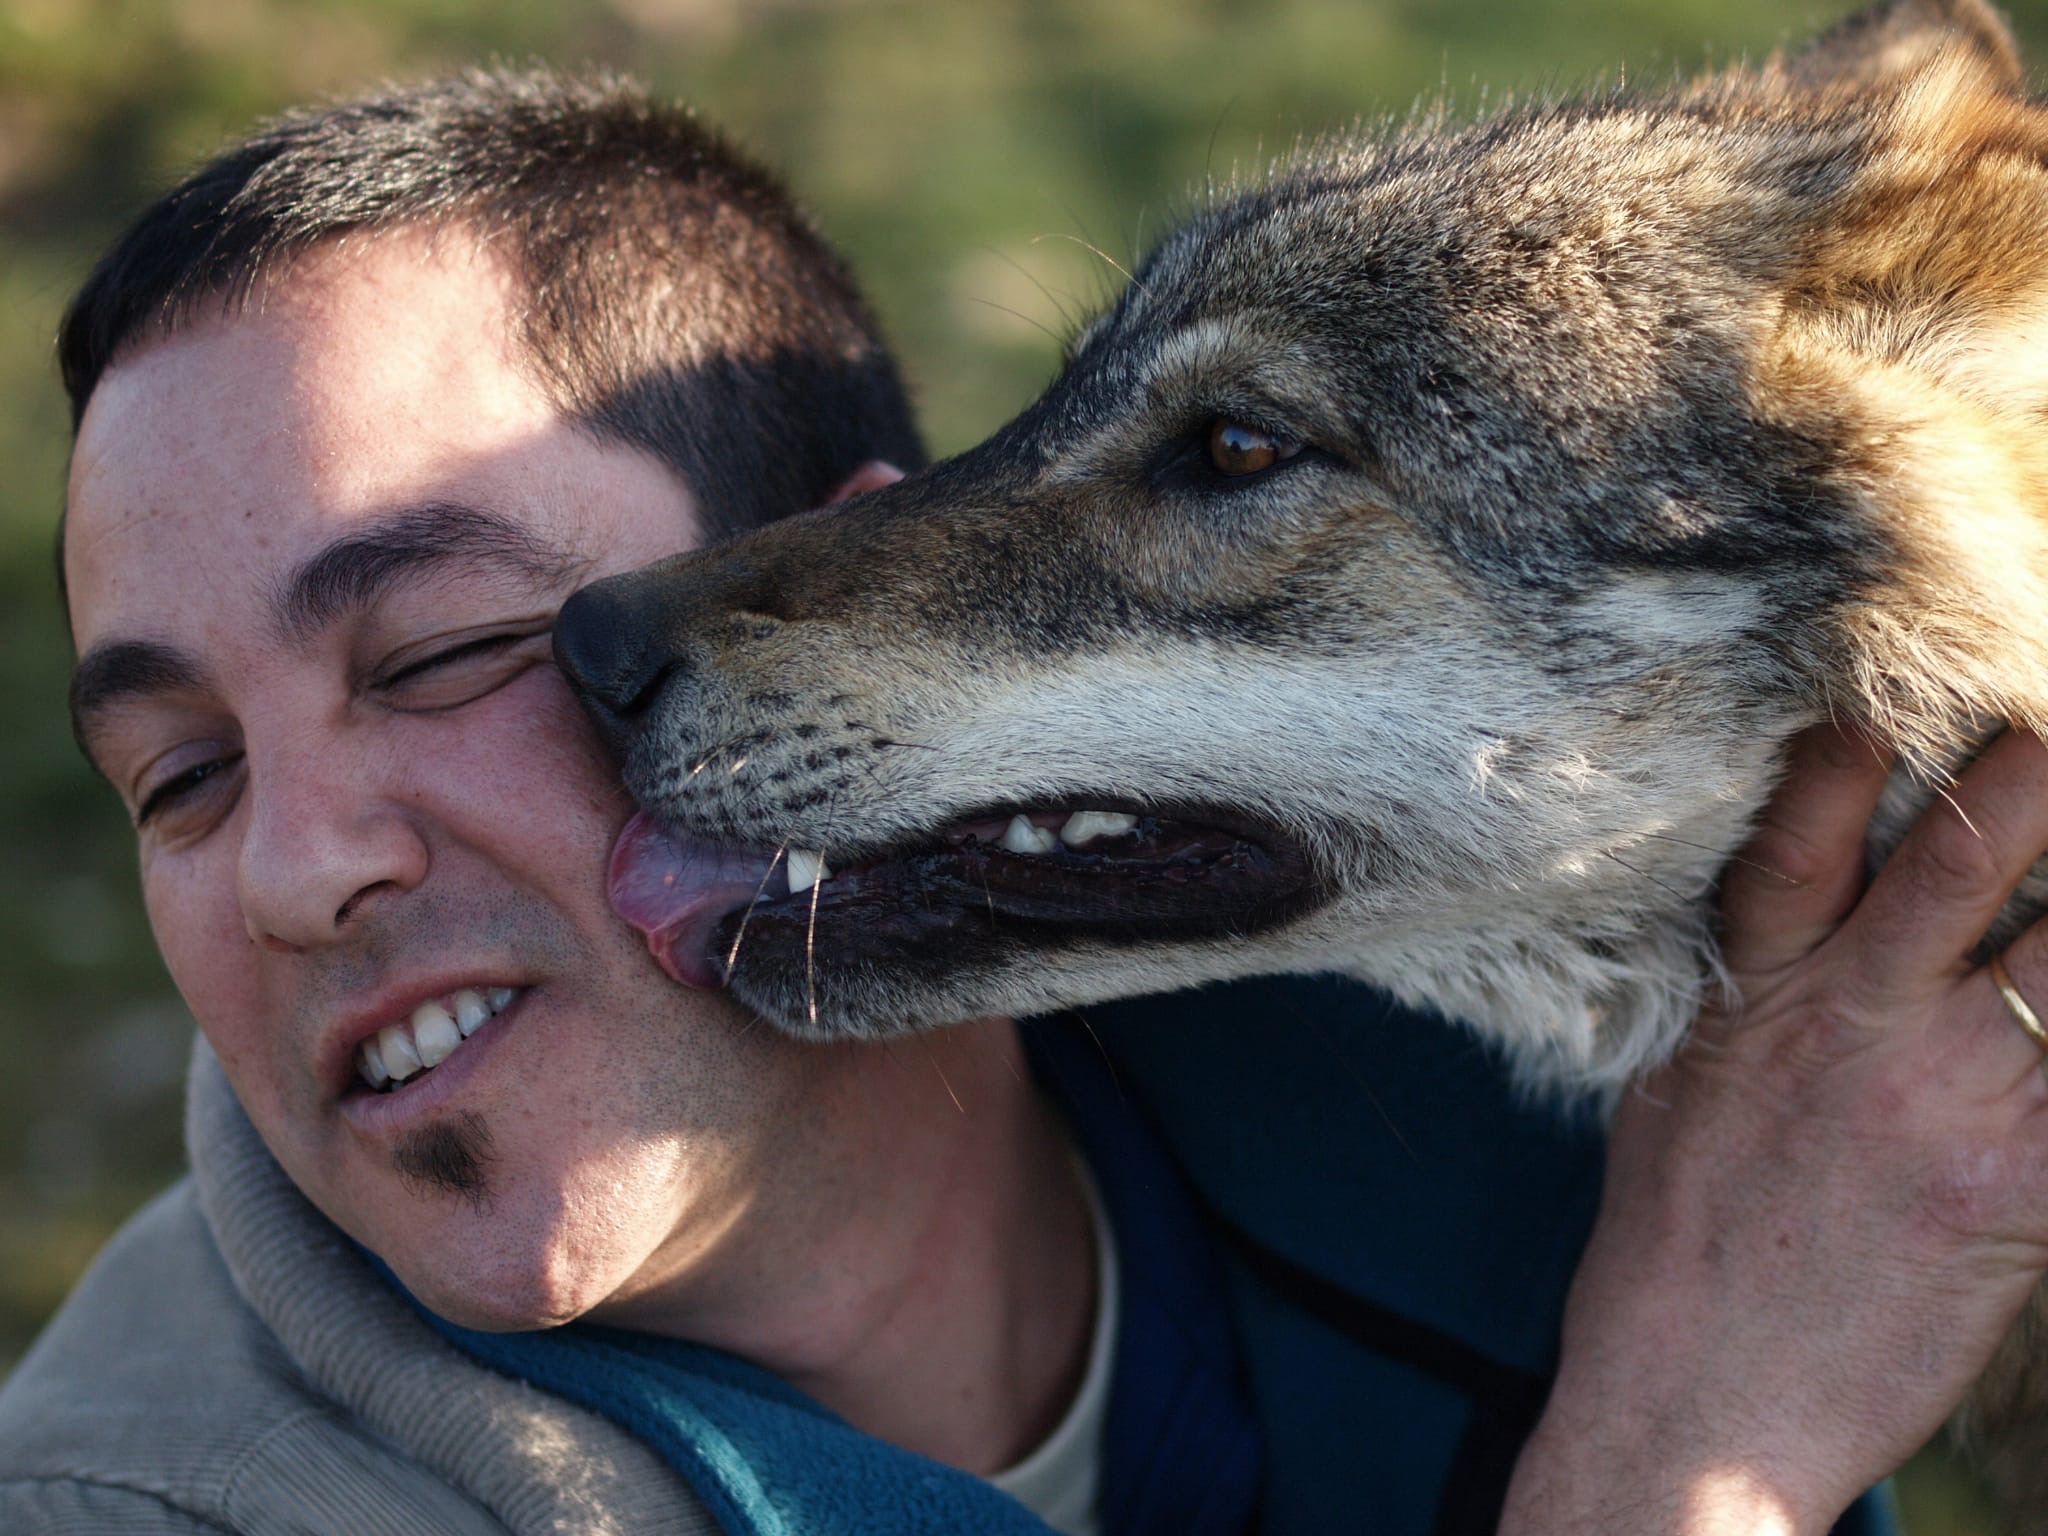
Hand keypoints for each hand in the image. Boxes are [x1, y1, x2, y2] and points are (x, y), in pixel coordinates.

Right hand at [1501, 726, 2047, 1534]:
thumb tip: (1766, 933)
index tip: (1886, 692)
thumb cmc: (1671, 1252)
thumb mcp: (1668, 1097)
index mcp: (1754, 1003)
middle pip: (1958, 866)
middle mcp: (1852, 1030)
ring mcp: (1945, 1106)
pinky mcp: (2022, 1192)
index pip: (1799, 844)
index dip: (1849, 759)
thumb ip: (1734, 1002)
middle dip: (2028, 778)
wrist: (1695, 1410)